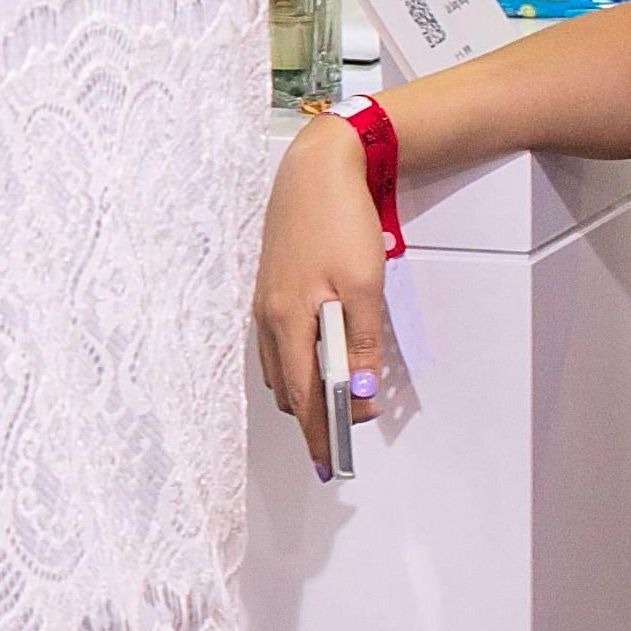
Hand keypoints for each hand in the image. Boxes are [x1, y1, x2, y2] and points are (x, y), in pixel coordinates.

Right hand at [253, 112, 399, 452]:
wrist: (316, 168)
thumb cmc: (339, 219)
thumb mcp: (365, 286)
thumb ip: (360, 345)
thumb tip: (357, 394)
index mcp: (288, 320)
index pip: (304, 397)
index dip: (319, 434)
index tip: (333, 462)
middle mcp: (268, 316)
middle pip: (289, 388)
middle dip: (316, 416)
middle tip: (350, 430)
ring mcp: (266, 303)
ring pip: (283, 367)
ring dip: (309, 388)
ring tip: (342, 398)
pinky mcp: (271, 289)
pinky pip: (281, 342)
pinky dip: (301, 362)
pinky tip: (323, 357)